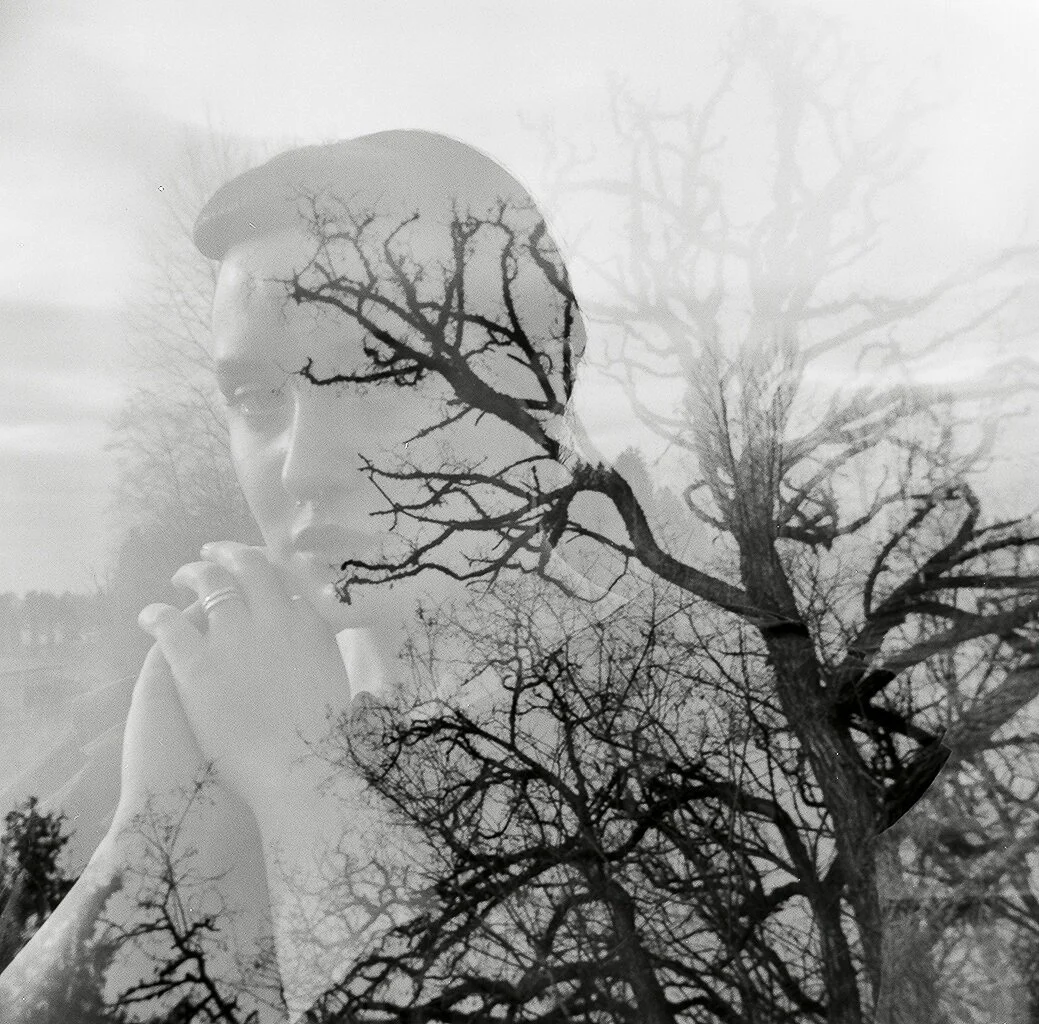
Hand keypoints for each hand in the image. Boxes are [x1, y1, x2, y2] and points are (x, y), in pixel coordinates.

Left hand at [137, 542, 351, 817]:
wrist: (300, 773)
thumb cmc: (327, 745)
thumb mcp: (343, 696)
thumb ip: (338, 674)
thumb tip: (351, 688)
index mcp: (312, 625)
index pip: (290, 579)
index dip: (273, 568)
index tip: (263, 568)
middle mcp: (275, 619)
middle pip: (250, 567)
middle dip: (230, 553)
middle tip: (213, 552)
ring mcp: (235, 638)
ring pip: (208, 584)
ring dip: (193, 572)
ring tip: (182, 575)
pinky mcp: (196, 665)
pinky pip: (168, 625)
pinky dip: (156, 615)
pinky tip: (148, 616)